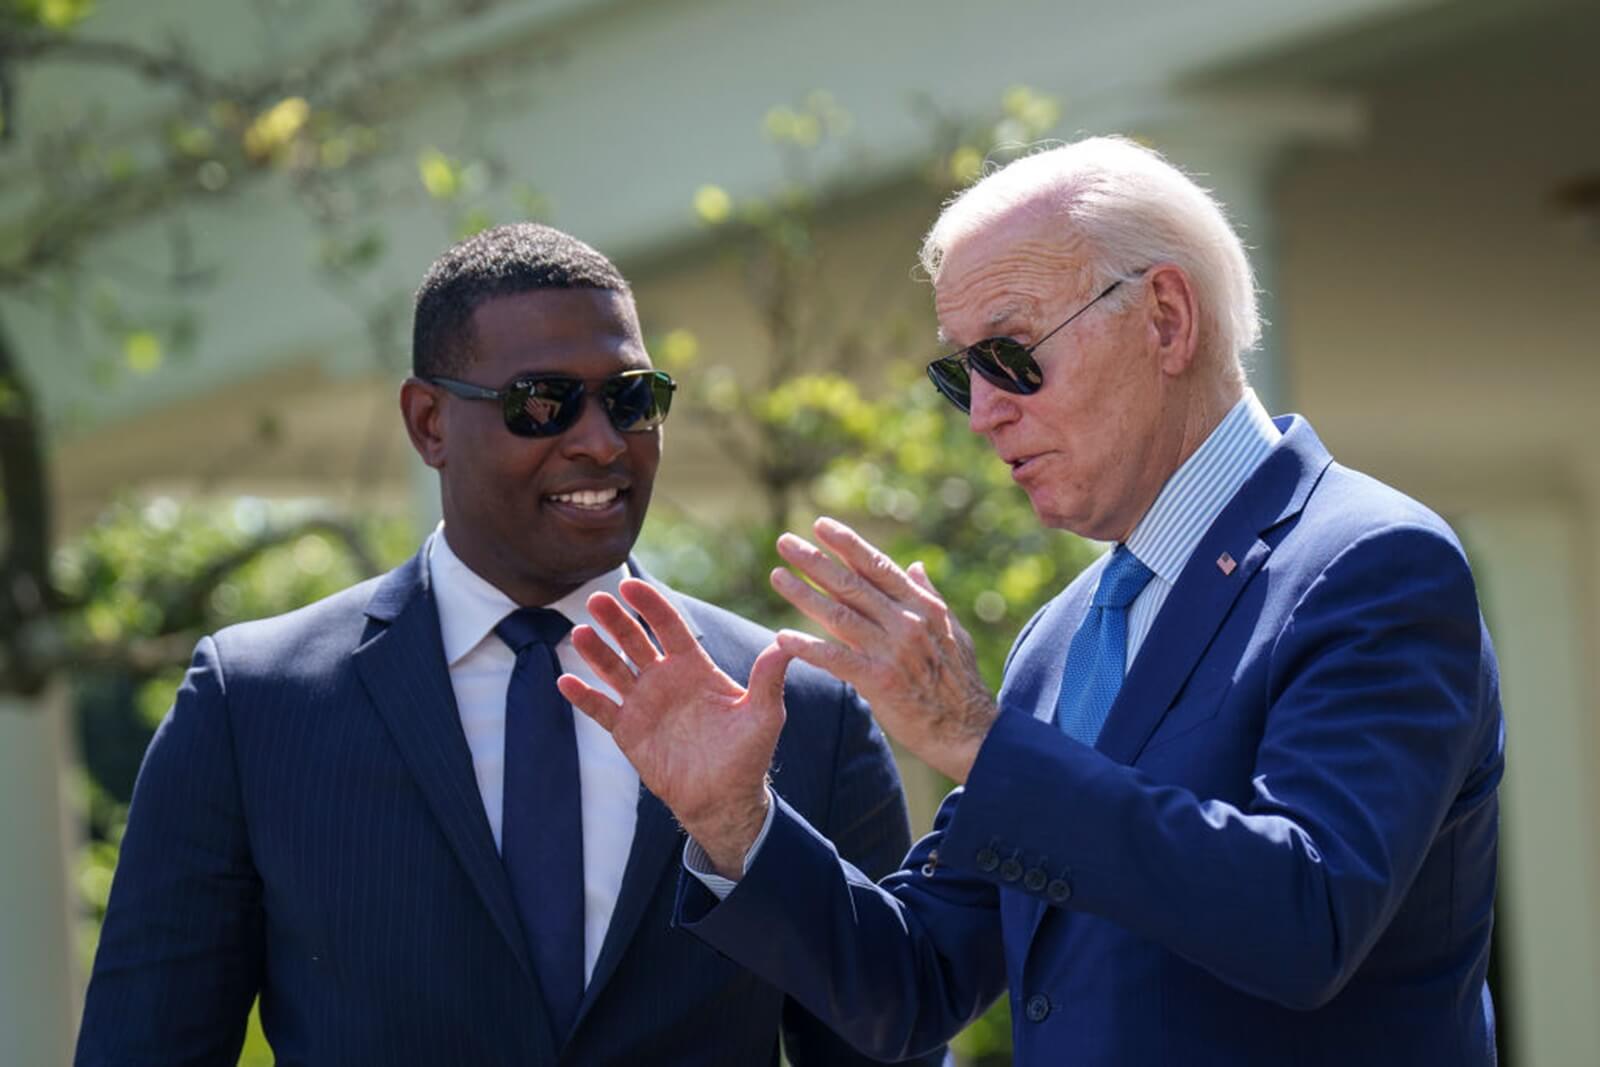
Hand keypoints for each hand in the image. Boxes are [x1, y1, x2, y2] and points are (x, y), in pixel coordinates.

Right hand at [557, 578, 788, 877]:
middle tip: (596, 598)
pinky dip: (583, 697)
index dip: (650, 605)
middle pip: (635, 641)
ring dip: (596, 652)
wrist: (724, 799)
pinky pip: (601, 710)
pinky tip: (564, 681)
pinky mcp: (628, 731)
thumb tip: (788, 643)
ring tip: (579, 634)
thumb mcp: (764, 714)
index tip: (631, 586)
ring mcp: (644, 703)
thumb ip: (769, 678)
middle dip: (616, 620)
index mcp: (694, 666)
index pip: (668, 626)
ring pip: (613, 670)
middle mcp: (665, 678)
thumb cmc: (747, 755)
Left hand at [771, 517, 996, 781]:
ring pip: (838, 615)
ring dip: (803, 594)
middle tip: (785, 541)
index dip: (847, 544)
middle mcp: (906, 622)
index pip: (878, 566)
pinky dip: (808, 647)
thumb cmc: (959, 682)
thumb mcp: (951, 630)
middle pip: (851, 584)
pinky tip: (782, 637)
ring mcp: (892, 650)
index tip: (821, 525)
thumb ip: (928, 595)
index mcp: (922, 606)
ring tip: (777, 576)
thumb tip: (915, 565)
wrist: (968, 730)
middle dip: (815, 560)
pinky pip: (835, 659)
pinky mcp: (879, 680)